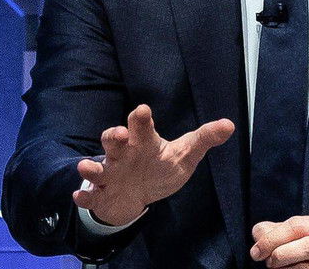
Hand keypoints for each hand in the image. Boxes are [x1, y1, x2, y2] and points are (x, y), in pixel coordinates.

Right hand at [72, 104, 233, 226]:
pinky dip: (84, 196)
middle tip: (119, 134)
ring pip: (96, 168)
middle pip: (113, 141)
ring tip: (86, 168)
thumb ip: (204, 139)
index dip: (141, 119)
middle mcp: (123, 154)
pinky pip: (90, 195)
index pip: (141, 127)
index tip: (143, 111)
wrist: (138, 194)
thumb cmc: (160, 167)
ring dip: (90, 167)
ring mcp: (110, 175)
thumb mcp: (184, 154)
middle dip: (113, 136)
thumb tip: (229, 125)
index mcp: (142, 142)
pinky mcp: (102, 195)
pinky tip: (79, 197)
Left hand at [250, 216, 308, 268]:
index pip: (296, 225)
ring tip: (278, 268)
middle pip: (306, 244)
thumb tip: (259, 233)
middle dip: (280, 252)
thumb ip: (277, 232)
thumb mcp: (296, 239)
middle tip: (266, 261)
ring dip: (287, 268)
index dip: (272, 237)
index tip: (256, 251)